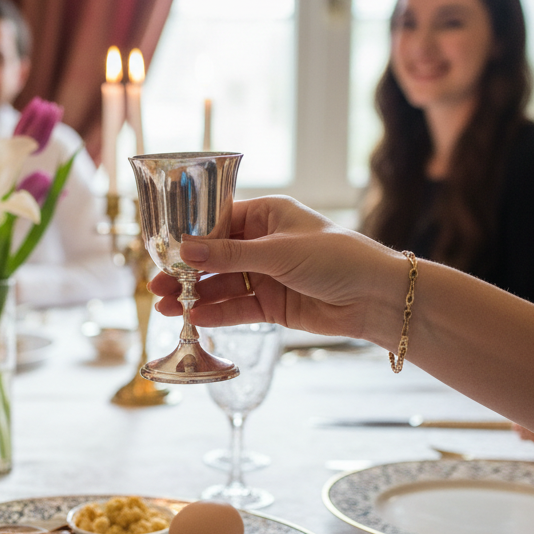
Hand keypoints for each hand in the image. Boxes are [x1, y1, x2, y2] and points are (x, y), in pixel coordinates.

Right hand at [148, 196, 407, 344]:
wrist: (377, 298)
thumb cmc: (337, 258)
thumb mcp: (279, 252)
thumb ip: (230, 256)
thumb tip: (184, 250)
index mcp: (267, 215)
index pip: (218, 221)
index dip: (189, 236)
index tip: (161, 249)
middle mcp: (263, 243)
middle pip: (214, 257)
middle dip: (186, 271)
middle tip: (156, 284)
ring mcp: (267, 275)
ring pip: (222, 285)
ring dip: (195, 296)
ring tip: (165, 307)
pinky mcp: (272, 305)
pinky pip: (237, 308)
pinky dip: (216, 313)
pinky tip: (194, 319)